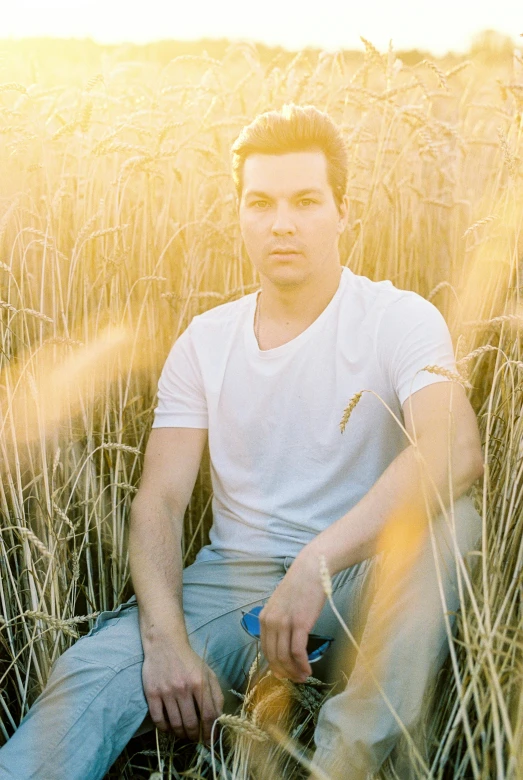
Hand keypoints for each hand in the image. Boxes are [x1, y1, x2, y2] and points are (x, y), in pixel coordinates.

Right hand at [142, 638, 223, 743]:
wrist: (165, 644)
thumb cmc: (189, 660)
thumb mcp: (208, 672)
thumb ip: (216, 694)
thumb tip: (219, 718)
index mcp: (200, 682)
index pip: (208, 716)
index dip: (210, 732)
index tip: (209, 741)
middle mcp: (183, 688)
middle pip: (191, 723)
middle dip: (195, 736)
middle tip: (195, 739)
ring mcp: (166, 691)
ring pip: (175, 724)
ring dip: (181, 734)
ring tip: (183, 734)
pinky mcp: (152, 693)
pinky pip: (158, 720)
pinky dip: (165, 729)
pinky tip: (169, 728)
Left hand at [259, 552, 326, 682]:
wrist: (311, 570)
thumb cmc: (300, 587)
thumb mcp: (281, 605)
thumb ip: (278, 623)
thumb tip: (283, 643)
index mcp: (263, 618)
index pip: (265, 650)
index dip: (274, 666)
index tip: (284, 674)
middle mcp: (270, 622)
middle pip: (273, 657)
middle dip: (284, 673)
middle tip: (295, 680)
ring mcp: (284, 623)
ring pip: (285, 657)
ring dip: (294, 671)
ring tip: (303, 677)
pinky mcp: (300, 624)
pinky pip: (298, 652)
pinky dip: (302, 664)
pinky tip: (308, 670)